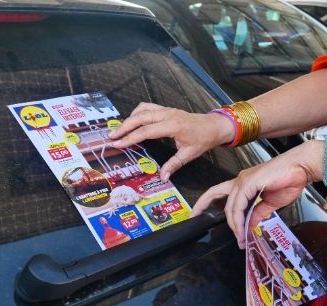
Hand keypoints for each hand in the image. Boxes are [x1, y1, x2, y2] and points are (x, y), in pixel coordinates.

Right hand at [107, 103, 234, 179]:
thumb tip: (162, 178)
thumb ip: (173, 165)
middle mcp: (167, 115)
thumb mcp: (189, 154)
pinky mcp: (165, 109)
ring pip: (141, 110)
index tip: (118, 144)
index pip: (146, 131)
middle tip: (111, 137)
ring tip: (119, 130)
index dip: (130, 138)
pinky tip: (132, 122)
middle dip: (124, 127)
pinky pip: (147, 107)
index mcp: (173, 126)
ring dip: (128, 119)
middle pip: (139, 118)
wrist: (214, 125)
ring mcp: (166, 110)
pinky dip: (136, 113)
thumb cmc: (203, 140)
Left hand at [191, 144, 314, 248]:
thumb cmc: (289, 179)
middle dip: (202, 205)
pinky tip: (242, 227)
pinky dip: (239, 218)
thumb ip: (258, 213)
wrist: (302, 167)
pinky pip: (239, 204)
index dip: (207, 202)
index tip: (198, 213)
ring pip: (230, 205)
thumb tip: (250, 226)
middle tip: (193, 217)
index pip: (220, 193)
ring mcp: (243, 181)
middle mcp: (240, 181)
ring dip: (233, 224)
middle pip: (214, 193)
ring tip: (239, 237)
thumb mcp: (270, 203)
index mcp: (243, 184)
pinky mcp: (249, 182)